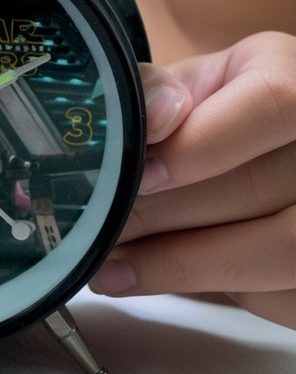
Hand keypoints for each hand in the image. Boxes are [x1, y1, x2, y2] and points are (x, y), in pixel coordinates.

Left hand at [88, 31, 295, 330]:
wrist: (270, 154)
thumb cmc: (221, 115)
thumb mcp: (194, 85)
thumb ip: (158, 91)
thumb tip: (149, 117)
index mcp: (294, 79)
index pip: (272, 104)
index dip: (203, 145)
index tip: (142, 176)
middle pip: (261, 188)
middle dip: (165, 216)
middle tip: (98, 228)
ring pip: (279, 252)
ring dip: (181, 265)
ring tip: (111, 267)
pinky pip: (280, 294)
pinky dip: (211, 290)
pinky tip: (154, 280)